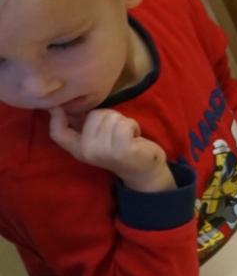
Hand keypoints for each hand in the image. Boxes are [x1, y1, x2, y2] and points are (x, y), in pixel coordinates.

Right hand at [46, 107, 173, 191]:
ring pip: (111, 117)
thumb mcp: (97, 139)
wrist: (142, 169)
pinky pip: (125, 124)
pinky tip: (134, 137)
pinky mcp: (123, 150)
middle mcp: (87, 151)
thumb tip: (64, 105)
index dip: (55, 117)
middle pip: (95, 115)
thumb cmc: (120, 147)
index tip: (57, 105)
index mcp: (78, 148)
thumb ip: (82, 125)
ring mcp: (104, 152)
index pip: (58, 133)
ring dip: (123, 122)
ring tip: (126, 135)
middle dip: (110, 116)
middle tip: (117, 132)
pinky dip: (133, 125)